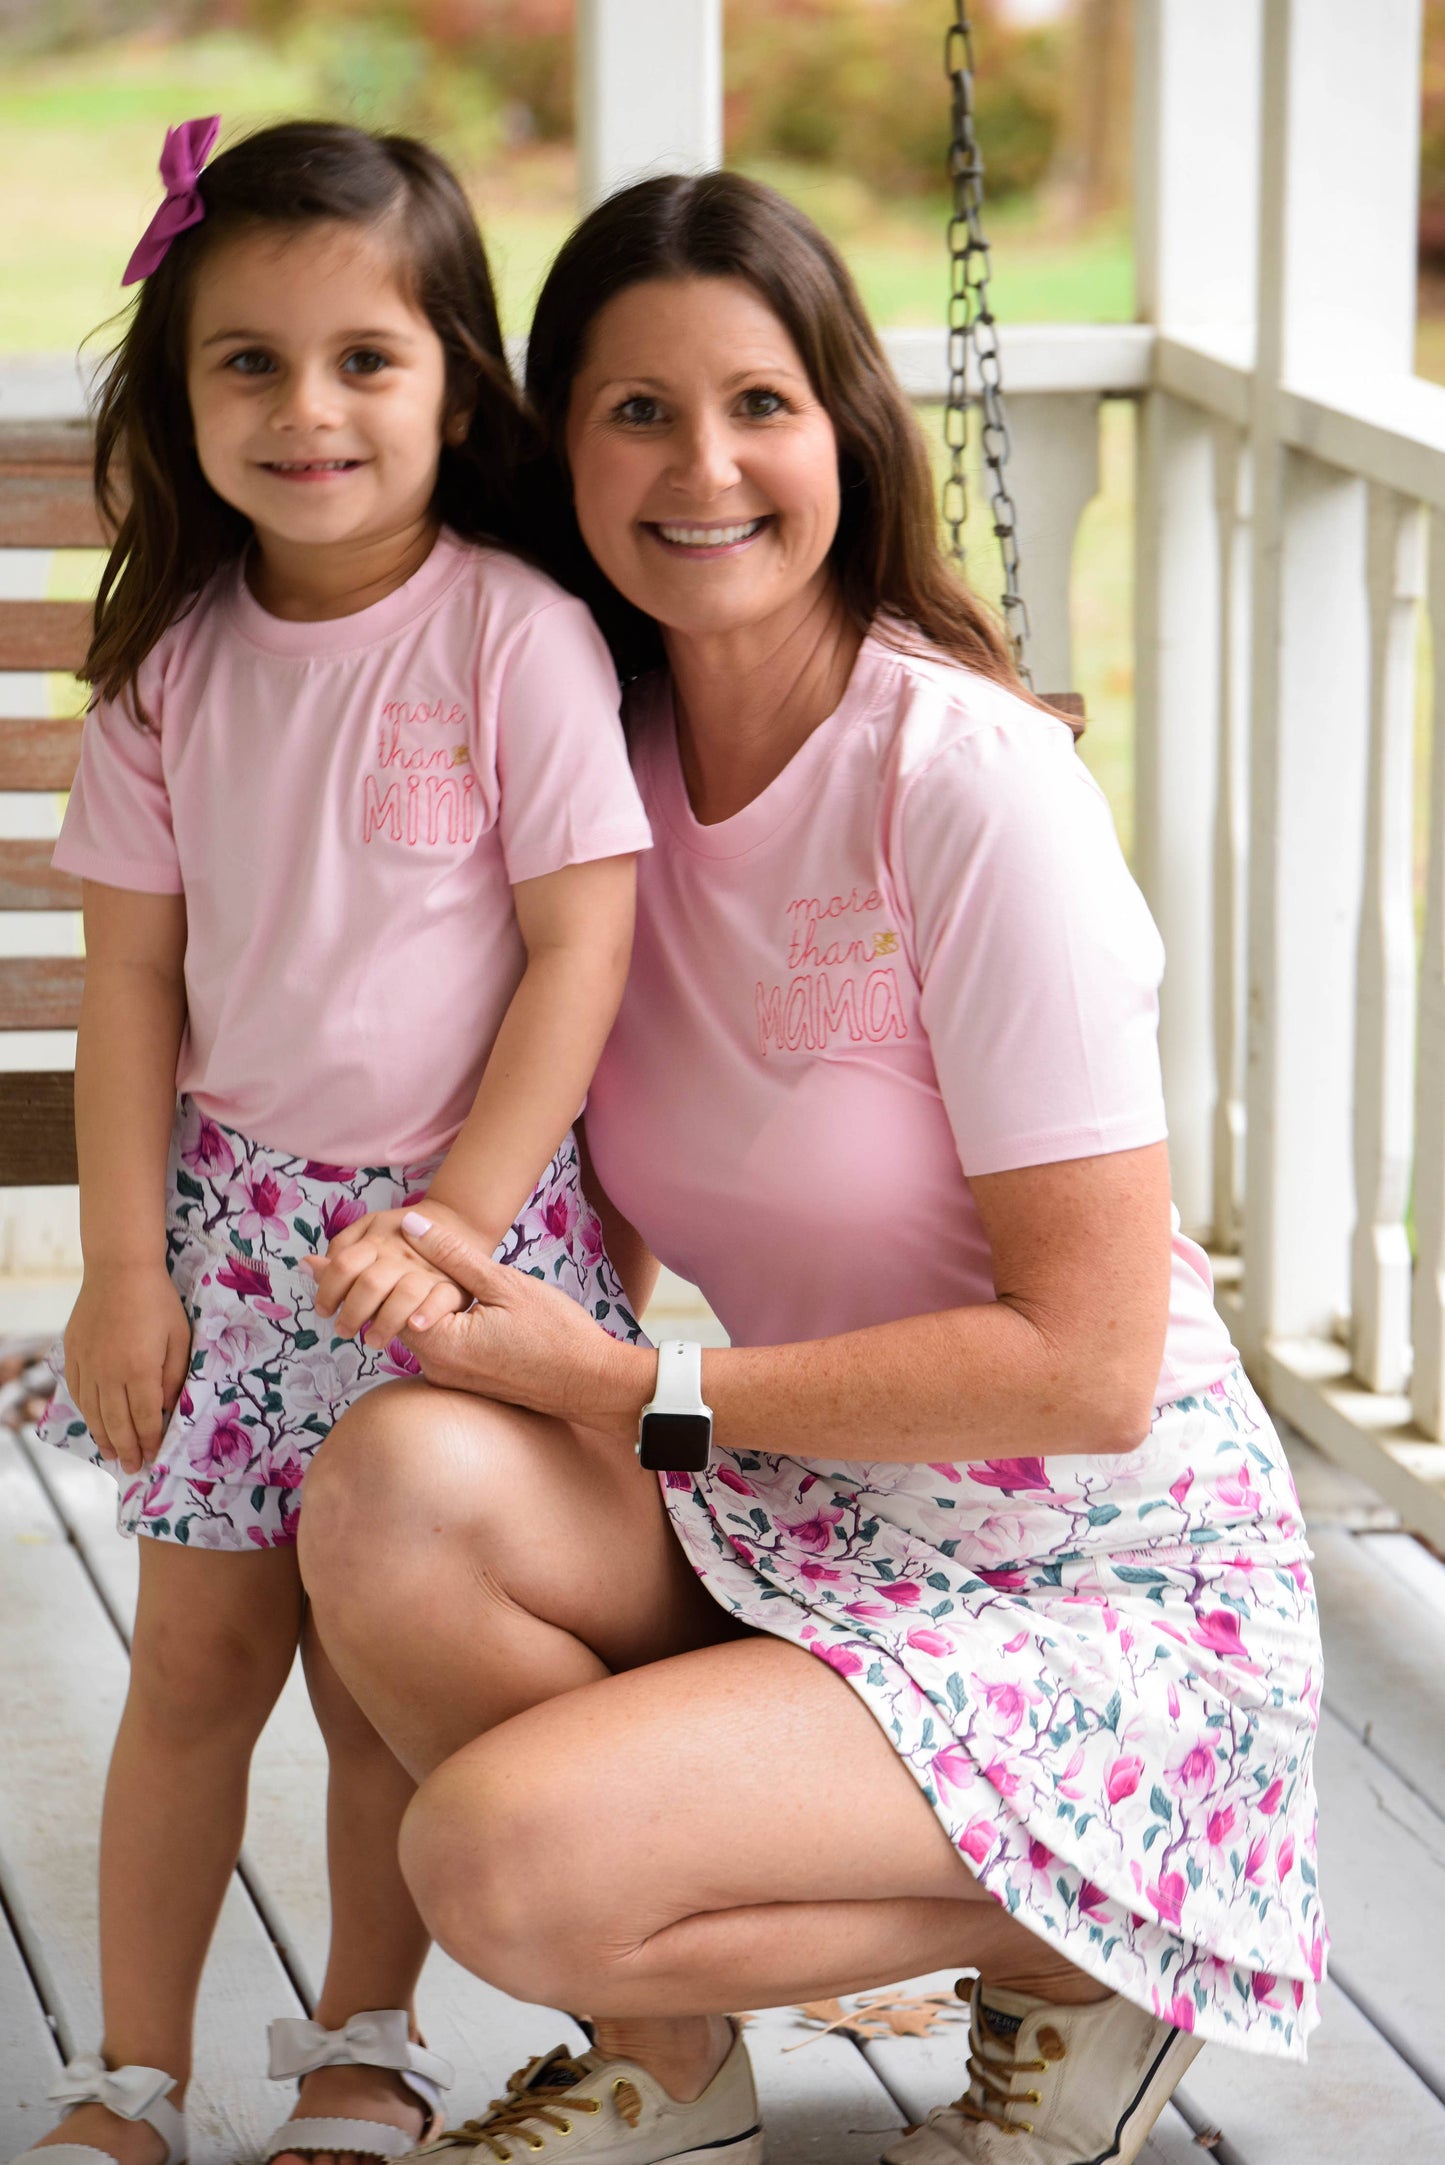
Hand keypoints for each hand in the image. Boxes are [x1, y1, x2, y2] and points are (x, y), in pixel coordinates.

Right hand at [63, 1260, 191, 1475]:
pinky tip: (95, 1423)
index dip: (150, 1441)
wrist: (119, 1269)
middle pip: (117, 1423)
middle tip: (134, 1468)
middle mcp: (108, 1374)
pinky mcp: (73, 1354)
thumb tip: (168, 1409)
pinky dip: (86, 1413)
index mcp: (139, 1371)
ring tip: (114, 1455)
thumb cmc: (157, 1301)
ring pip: (93, 1413)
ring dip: (104, 1437)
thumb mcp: (180, 1338)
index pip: (144, 1419)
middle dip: (128, 1449)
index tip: (155, 1457)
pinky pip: (78, 1393)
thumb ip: (174, 1377)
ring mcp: (87, 1365)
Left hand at [305, 1203, 470, 1350]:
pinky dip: (427, 1313)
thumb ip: (342, 1248)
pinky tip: (413, 1327)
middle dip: (353, 1313)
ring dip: (385, 1321)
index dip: (328, 1290)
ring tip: (372, 1341)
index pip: (344, 1265)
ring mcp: (429, 1270)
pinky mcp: (453, 1286)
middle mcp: (402, 1255)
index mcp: (379, 1240)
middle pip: (371, 1283)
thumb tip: (307, 1265)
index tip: (323, 1310)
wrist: (457, 1224)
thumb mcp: (370, 1230)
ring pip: (405, 1294)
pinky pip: (442, 1299)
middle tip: (343, 1331)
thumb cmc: (403, 1235)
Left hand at [393, 1209, 650, 1437]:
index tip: (406, 1251)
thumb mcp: (505, 1283)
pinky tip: (470, 1305)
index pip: (389, 1299)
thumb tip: (410, 1226)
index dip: (394, 1267)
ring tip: (451, 1277)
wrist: (592, 1383)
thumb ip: (453, 1254)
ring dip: (428, 1301)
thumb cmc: (556, 1333)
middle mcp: (437, 1369)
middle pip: (400, 1316)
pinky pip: (441, 1345)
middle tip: (426, 1256)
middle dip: (410, 1282)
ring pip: (421, 1330)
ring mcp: (450, 1380)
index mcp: (441, 1344)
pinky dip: (445, 1321)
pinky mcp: (465, 1383)